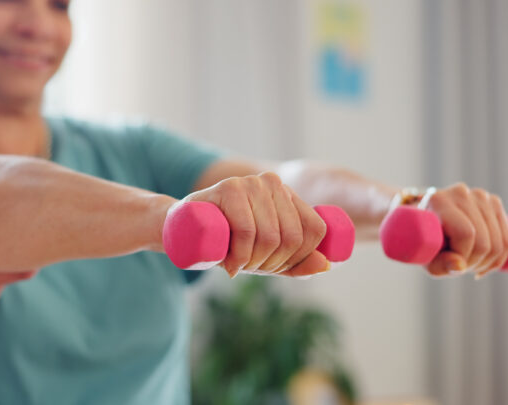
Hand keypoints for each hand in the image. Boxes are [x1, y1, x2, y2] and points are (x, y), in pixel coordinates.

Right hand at [182, 172, 329, 277]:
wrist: (181, 229)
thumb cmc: (225, 243)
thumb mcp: (264, 256)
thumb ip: (296, 262)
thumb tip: (326, 265)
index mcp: (288, 195)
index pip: (314, 230)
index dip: (298, 257)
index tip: (273, 266)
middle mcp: (273, 184)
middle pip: (292, 237)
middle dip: (272, 264)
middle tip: (248, 268)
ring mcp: (251, 183)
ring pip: (270, 236)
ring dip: (253, 263)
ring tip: (236, 264)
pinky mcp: (228, 188)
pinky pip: (247, 230)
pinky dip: (240, 255)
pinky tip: (229, 263)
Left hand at [424, 183, 507, 277]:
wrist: (428, 221)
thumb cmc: (424, 240)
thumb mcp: (423, 255)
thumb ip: (439, 264)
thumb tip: (460, 266)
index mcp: (439, 201)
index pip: (466, 234)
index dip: (463, 256)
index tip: (453, 264)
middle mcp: (461, 193)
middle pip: (484, 241)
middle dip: (474, 262)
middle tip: (461, 266)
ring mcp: (480, 196)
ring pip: (499, 242)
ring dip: (486, 262)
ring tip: (469, 262)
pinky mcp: (494, 203)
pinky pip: (507, 239)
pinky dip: (498, 257)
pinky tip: (483, 261)